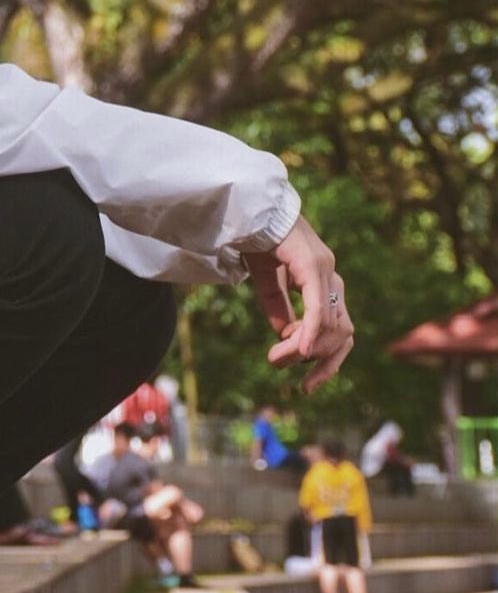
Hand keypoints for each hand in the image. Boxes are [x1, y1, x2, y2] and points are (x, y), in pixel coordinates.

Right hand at [241, 214, 352, 393]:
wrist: (249, 209)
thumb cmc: (257, 238)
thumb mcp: (267, 279)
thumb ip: (278, 305)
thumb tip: (287, 335)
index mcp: (324, 282)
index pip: (339, 330)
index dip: (329, 362)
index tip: (309, 384)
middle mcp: (331, 278)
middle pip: (342, 335)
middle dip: (320, 363)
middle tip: (293, 377)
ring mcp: (326, 271)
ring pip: (330, 327)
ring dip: (305, 351)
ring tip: (277, 358)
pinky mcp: (313, 267)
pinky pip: (318, 309)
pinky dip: (312, 333)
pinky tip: (300, 350)